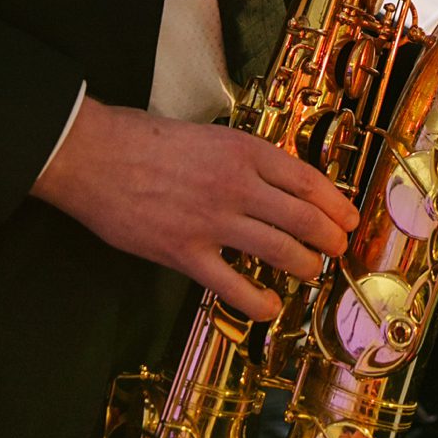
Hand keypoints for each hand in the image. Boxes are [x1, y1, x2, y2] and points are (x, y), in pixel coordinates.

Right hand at [32, 99, 360, 319]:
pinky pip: (235, 287)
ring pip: (281, 252)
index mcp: (241, 149)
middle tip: (335, 248)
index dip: (337, 204)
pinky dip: (259, 302)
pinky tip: (268, 306)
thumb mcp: (202, 132)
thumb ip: (238, 156)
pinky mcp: (185, 253)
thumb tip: (272, 179)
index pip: (309, 181)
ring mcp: (212, 221)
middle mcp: (236, 184)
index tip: (347, 218)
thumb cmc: (138, 137)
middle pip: (306, 218)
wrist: (90, 154)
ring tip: (307, 271)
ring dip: (304, 266)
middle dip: (330, 239)